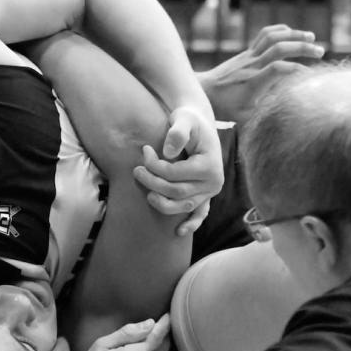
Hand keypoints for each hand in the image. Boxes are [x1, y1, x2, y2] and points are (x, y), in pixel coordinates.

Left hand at [132, 106, 221, 235]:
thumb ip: (177, 133)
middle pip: (177, 191)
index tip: (143, 152)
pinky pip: (200, 214)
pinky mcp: (206, 196)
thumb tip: (167, 153)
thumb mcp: (184, 119)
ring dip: (162, 204)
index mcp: (210, 165)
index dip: (154, 166)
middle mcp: (214, 182)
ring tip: (147, 194)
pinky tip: (178, 232)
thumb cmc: (190, 121)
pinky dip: (191, 224)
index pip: (175, 174)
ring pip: (183, 206)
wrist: (200, 125)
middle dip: (153, 183)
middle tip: (136, 170)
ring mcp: (211, 192)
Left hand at [196, 24, 323, 123]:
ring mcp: (249, 56)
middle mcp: (252, 65)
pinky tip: (292, 33)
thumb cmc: (225, 108)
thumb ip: (264, 114)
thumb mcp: (244, 118)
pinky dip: (280, 30)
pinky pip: (264, 34)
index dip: (297, 70)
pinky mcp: (247, 52)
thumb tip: (285, 115)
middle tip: (320, 51)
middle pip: (279, 47)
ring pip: (273, 36)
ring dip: (294, 34)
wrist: (204, 91)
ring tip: (311, 36)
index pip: (279, 69)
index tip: (309, 76)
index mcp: (253, 82)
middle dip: (302, 47)